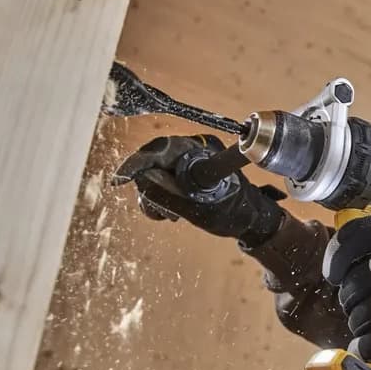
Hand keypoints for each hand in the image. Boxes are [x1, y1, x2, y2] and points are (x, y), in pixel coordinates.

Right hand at [113, 135, 285, 245]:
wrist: (250, 220)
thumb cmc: (233, 212)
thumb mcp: (200, 209)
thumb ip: (169, 195)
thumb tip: (142, 180)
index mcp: (202, 150)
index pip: (162, 149)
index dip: (138, 163)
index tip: (120, 179)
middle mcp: (192, 150)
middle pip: (151, 162)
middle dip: (149, 189)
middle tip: (160, 211)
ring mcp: (186, 162)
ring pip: (152, 175)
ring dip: (154, 198)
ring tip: (171, 216)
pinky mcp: (182, 175)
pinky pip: (158, 183)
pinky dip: (158, 200)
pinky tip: (170, 214)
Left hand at [322, 214, 370, 369]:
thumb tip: (345, 258)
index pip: (361, 236)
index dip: (339, 257)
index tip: (334, 273)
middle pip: (358, 280)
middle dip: (351, 298)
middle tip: (355, 306)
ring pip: (364, 312)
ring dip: (360, 324)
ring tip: (367, 326)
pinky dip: (368, 346)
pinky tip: (368, 347)